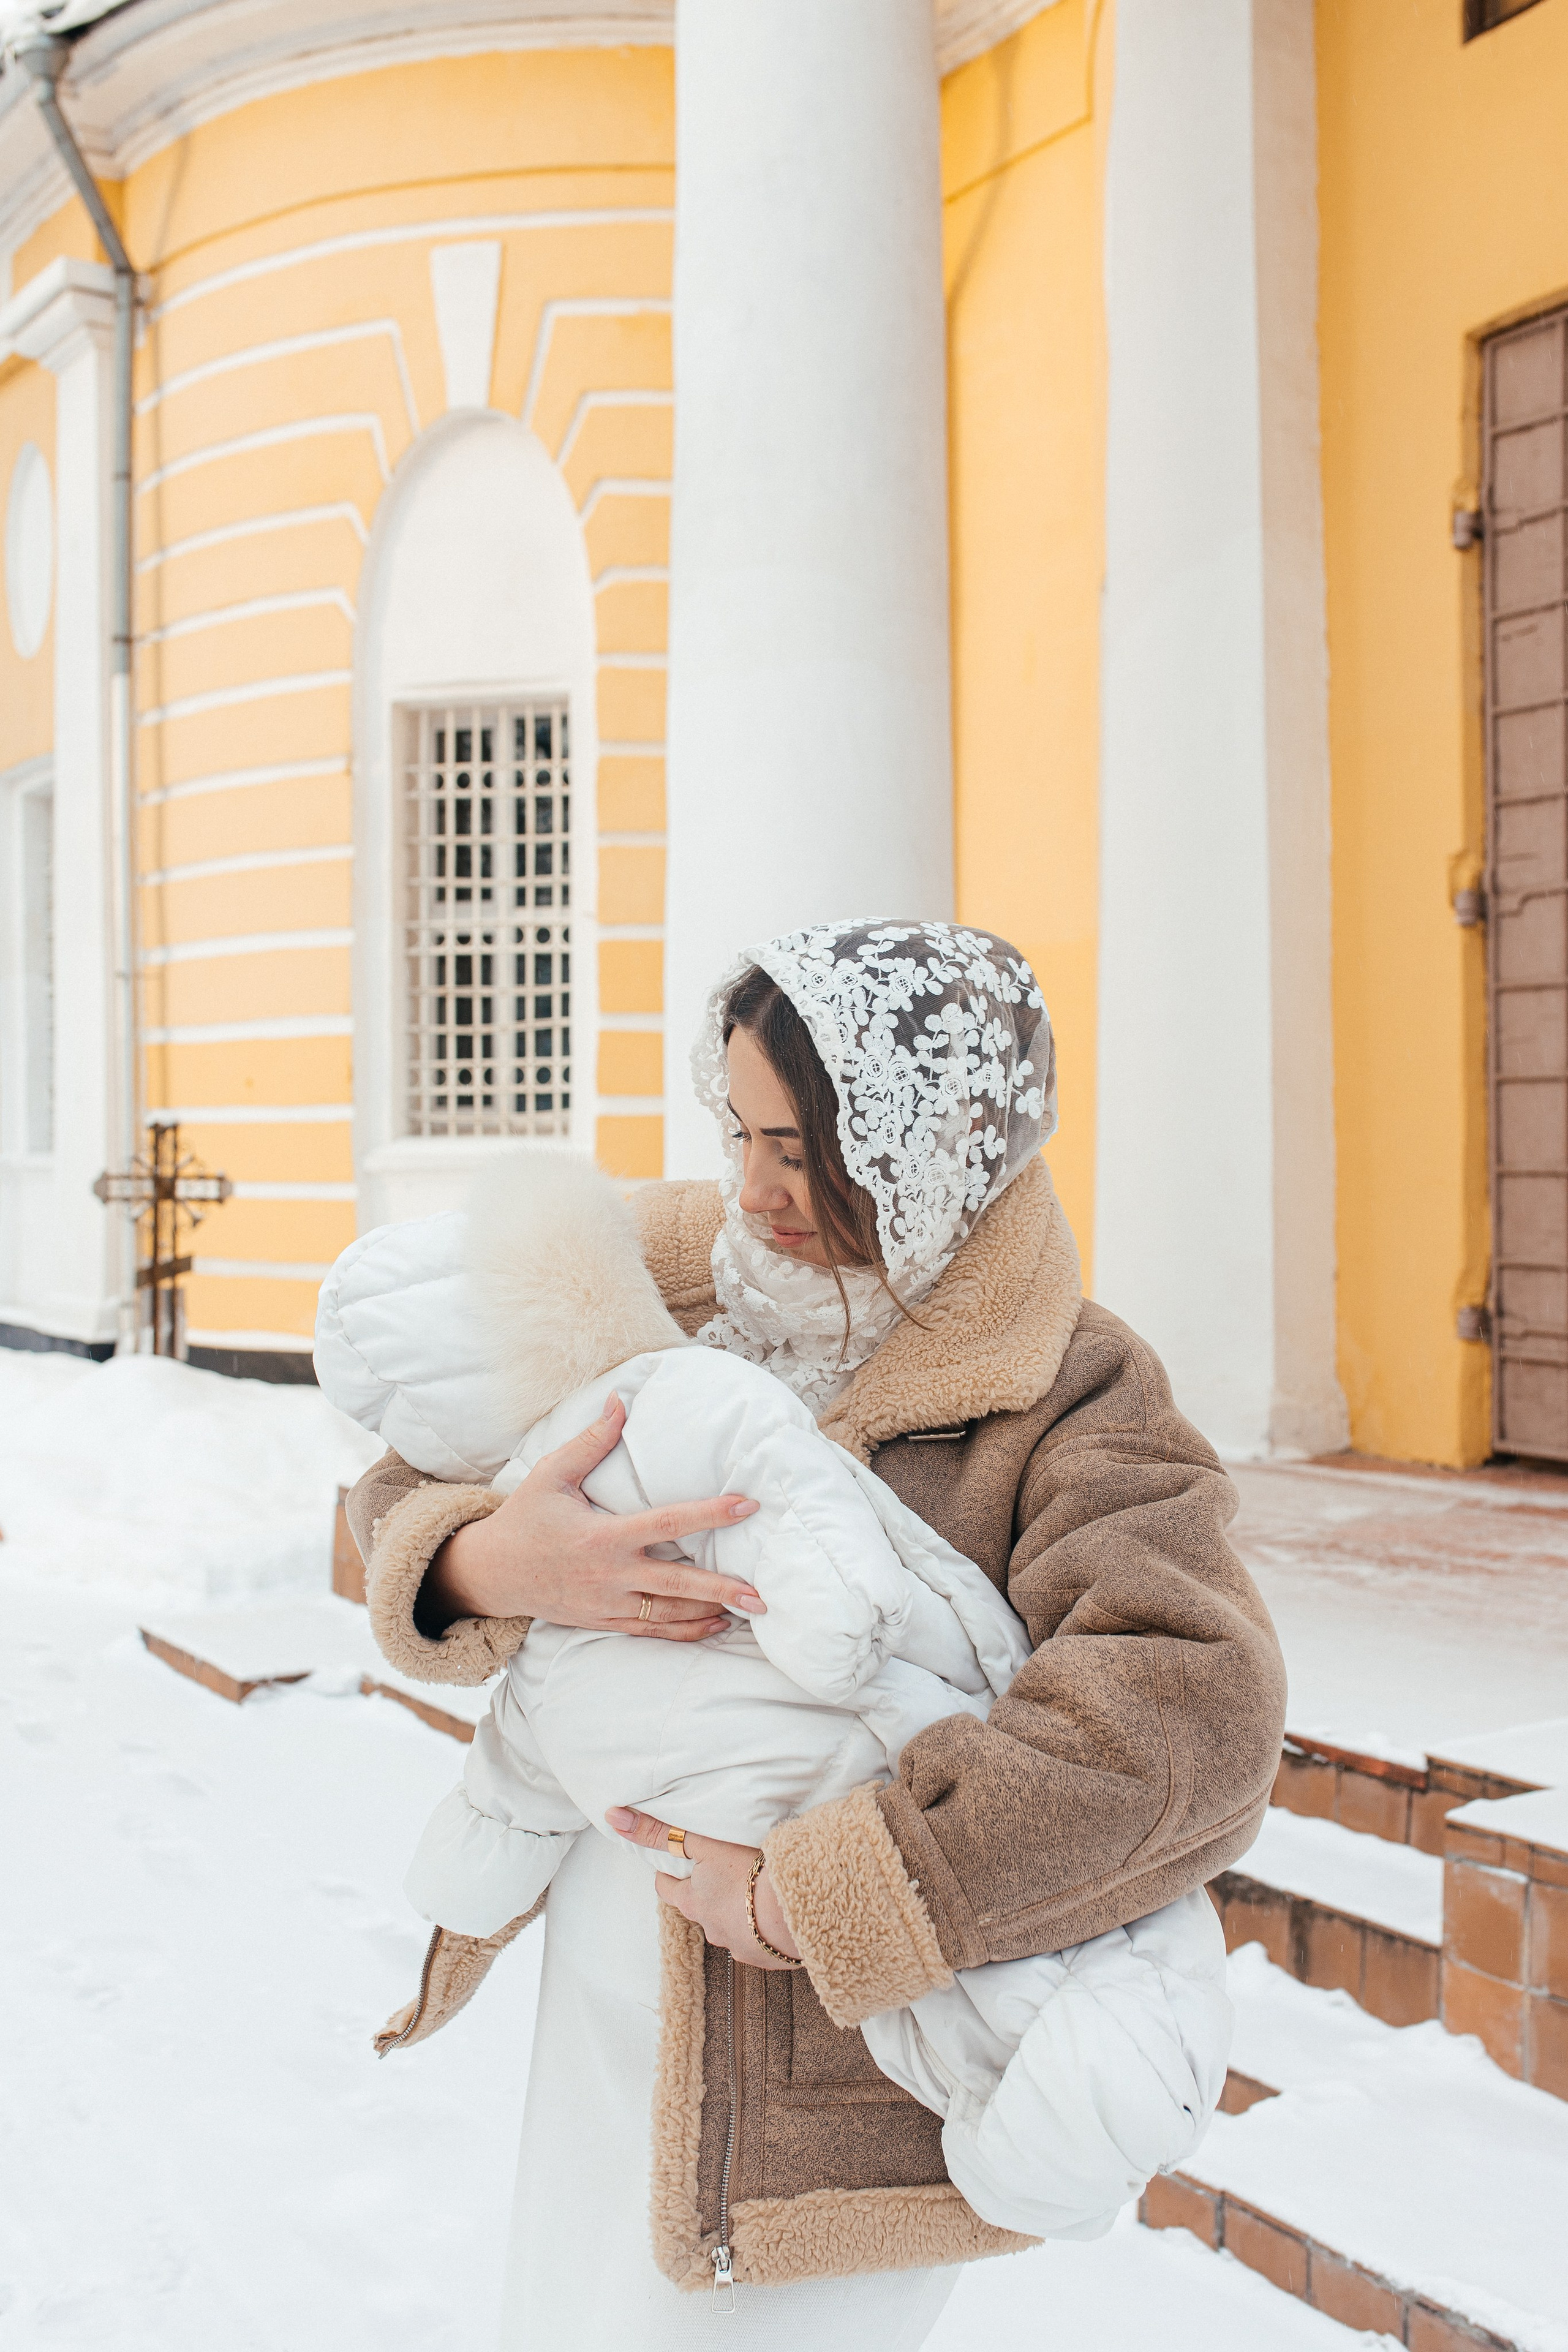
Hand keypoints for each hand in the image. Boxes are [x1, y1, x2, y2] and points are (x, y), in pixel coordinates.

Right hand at [423, 1395, 763, 1641]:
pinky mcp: (605, 1622)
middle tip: (762, 1593)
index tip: (747, 1505)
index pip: (667, 1524)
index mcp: (603, 1537)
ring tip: (751, 1610)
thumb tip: (620, 1400)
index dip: (710, 1514)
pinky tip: (716, 1626)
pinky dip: (686, 1631)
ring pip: (669, 1614)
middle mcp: (611, 1575)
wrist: (492, 1575)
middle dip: (722, 1588)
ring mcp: (609, 1604)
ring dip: (711, 1613)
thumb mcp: (551, 1474)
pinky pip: (653, 1632)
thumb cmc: (525, 1518)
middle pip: (677, 1584)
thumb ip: (592, 1441)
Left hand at [606, 1807, 801, 1968]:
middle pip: (698, 1909)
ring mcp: (739, 1946)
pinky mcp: (766, 1957)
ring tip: (752, 1894)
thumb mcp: (703, 1845)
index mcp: (693, 1901)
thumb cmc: (749, 1872)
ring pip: (728, 1927)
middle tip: (719, 1876)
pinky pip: (757, 1942)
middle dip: (705, 1894)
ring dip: (735, 1913)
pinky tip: (774, 1916)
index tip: (673, 1865)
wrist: (794, 1911)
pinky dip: (760, 1929)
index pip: (667, 1888)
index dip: (668, 1875)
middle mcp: (710, 1928)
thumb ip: (660, 1832)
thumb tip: (612, 1817)